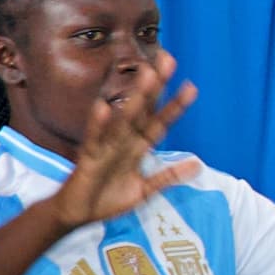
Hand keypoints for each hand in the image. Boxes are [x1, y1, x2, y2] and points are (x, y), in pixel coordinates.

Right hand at [41, 70, 204, 232]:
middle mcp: (123, 141)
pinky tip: (103, 106)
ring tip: (147, 75)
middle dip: (156, 86)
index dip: (175, 105)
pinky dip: (99, 124)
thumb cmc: (108, 199)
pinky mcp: (89, 158)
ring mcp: (106, 147)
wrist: (76, 215)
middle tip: (168, 59)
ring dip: (135, 97)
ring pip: (124, 118)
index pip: (159, 122)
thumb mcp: (144, 190)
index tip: (191, 86)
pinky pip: (94, 139)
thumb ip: (168, 176)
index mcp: (137, 147)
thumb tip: (197, 164)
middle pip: (143, 109)